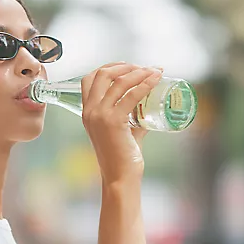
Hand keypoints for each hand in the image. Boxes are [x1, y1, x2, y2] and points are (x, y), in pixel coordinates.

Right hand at [81, 63, 162, 184]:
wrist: (120, 177)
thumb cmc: (122, 158)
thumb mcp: (124, 131)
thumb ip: (133, 116)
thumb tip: (149, 104)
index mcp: (87, 113)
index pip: (90, 79)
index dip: (109, 67)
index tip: (128, 67)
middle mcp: (90, 112)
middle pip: (102, 74)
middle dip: (124, 65)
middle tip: (143, 68)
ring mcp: (100, 116)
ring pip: (118, 81)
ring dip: (138, 71)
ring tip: (154, 72)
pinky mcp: (113, 121)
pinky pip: (132, 94)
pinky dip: (146, 83)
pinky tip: (156, 79)